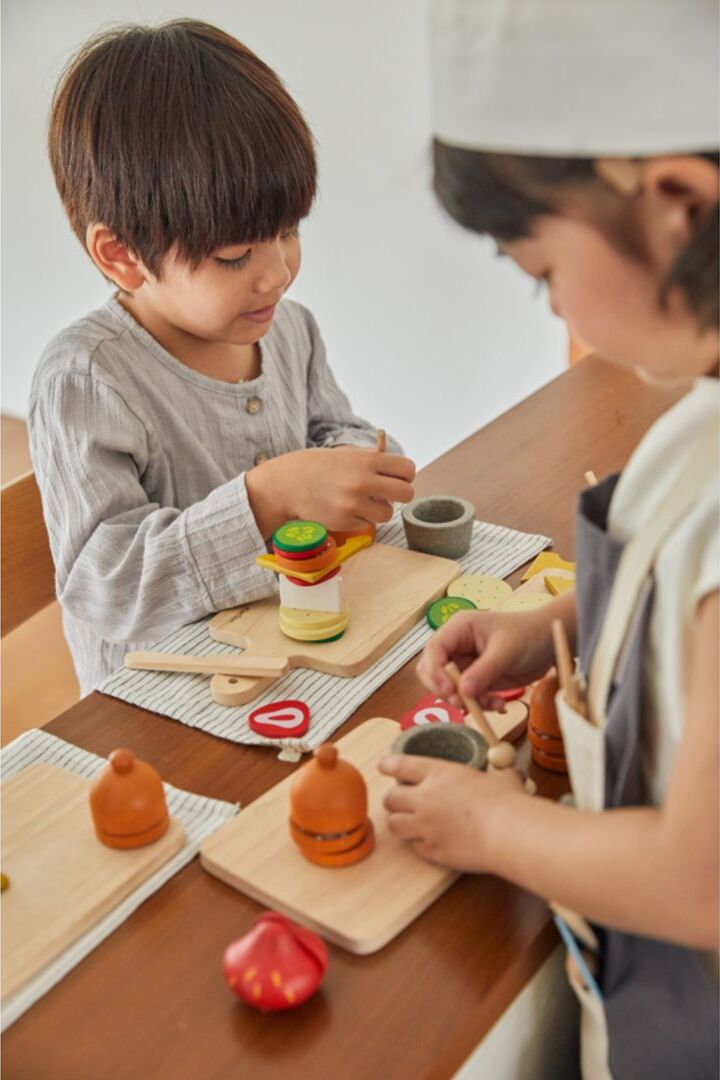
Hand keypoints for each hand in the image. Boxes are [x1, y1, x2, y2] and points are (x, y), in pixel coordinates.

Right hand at [247, 447, 414, 538]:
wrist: (289, 483)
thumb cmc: (321, 467)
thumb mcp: (348, 454)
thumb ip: (375, 461)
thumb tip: (404, 473)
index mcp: (367, 460)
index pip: (407, 469)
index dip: (405, 475)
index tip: (398, 478)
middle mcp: (363, 481)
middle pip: (406, 493)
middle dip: (400, 494)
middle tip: (388, 494)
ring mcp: (353, 504)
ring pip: (388, 513)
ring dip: (379, 509)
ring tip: (363, 501)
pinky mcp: (344, 521)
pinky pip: (368, 524)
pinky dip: (361, 518)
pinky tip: (345, 508)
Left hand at [379, 753, 522, 871]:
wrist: (507, 833)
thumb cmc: (507, 801)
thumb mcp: (503, 777)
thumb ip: (501, 773)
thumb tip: (515, 773)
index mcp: (439, 774)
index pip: (401, 765)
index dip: (388, 765)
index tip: (383, 766)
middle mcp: (425, 799)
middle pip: (390, 799)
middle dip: (393, 801)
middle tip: (401, 803)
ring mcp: (425, 827)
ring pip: (395, 825)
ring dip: (400, 823)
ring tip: (410, 824)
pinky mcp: (431, 851)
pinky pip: (415, 847)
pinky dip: (420, 844)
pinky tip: (431, 842)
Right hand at [417, 608, 558, 708]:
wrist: (550, 642)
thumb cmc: (529, 634)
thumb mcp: (506, 651)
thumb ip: (484, 671)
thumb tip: (463, 692)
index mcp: (459, 629)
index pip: (433, 650)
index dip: (435, 672)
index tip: (449, 690)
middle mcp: (457, 646)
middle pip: (433, 671)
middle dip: (446, 690)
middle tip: (464, 703)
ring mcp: (466, 664)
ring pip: (450, 689)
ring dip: (467, 701)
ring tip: (492, 703)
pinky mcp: (477, 679)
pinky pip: (467, 697)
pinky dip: (479, 705)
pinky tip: (498, 703)